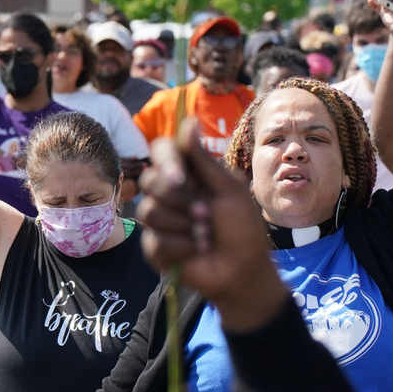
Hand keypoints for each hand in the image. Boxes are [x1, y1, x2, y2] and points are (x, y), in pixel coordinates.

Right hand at [138, 125, 287, 332]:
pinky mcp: (155, 247)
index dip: (166, 162)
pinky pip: (154, 240)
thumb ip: (203, 159)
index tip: (181, 178)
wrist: (243, 270)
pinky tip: (197, 252)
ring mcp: (160, 220)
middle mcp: (169, 193)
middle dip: (180, 199)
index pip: (160, 151)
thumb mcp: (228, 189)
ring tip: (206, 236)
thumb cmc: (243, 227)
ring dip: (185, 226)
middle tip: (207, 213)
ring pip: (149, 211)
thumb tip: (188, 121)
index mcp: (187, 173)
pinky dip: (182, 247)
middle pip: (149, 180)